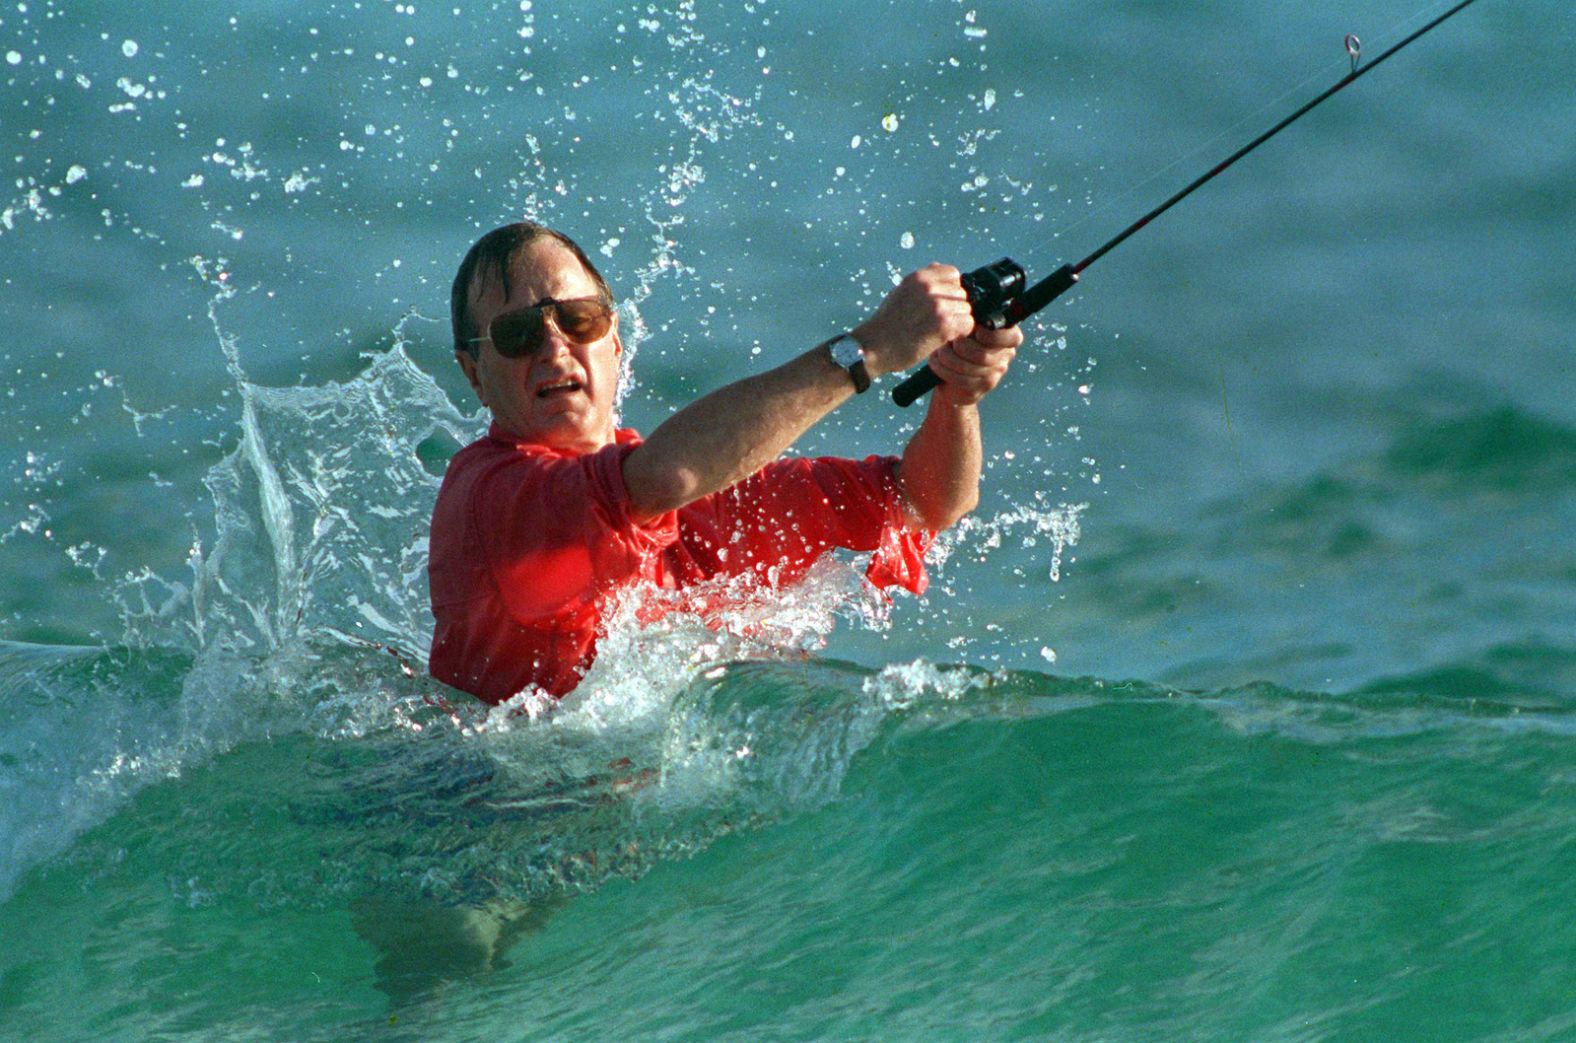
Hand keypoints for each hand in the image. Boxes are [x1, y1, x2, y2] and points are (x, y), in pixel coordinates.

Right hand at [850, 264, 975, 377]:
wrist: (873, 348)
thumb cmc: (886, 324)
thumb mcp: (900, 292)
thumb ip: (922, 281)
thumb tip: (938, 266)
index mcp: (918, 277)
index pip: (953, 274)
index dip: (951, 290)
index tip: (942, 303)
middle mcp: (929, 287)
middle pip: (962, 293)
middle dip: (954, 308)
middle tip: (938, 322)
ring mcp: (938, 305)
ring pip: (966, 309)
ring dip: (958, 322)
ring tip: (939, 331)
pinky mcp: (944, 324)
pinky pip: (968, 324)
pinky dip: (961, 333)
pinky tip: (947, 337)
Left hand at [926, 323, 1021, 405]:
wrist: (952, 378)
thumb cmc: (959, 345)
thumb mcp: (968, 329)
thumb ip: (972, 320)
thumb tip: (965, 311)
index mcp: (1007, 338)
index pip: (1012, 337)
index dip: (993, 336)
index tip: (976, 331)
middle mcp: (1005, 357)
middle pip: (983, 354)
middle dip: (960, 346)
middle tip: (949, 342)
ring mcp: (994, 375)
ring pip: (970, 367)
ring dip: (948, 357)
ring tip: (939, 352)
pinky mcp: (980, 389)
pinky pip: (961, 379)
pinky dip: (943, 369)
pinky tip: (936, 363)